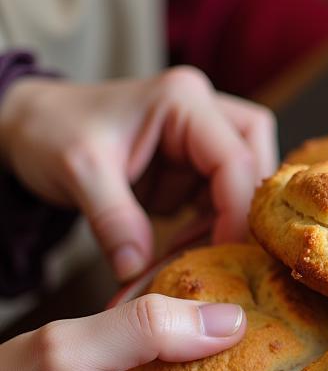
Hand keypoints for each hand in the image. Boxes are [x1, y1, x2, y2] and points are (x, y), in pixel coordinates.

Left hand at [0, 66, 277, 280]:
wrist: (28, 126)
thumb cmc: (51, 130)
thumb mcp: (79, 172)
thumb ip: (113, 219)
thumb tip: (139, 270)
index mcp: (183, 100)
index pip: (235, 159)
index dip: (237, 212)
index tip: (225, 258)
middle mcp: (203, 112)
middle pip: (256, 163)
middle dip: (238, 212)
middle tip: (218, 250)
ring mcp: (201, 138)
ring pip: (242, 185)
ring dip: (219, 223)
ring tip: (186, 250)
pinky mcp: (193, 163)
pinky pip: (217, 199)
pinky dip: (204, 227)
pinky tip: (179, 245)